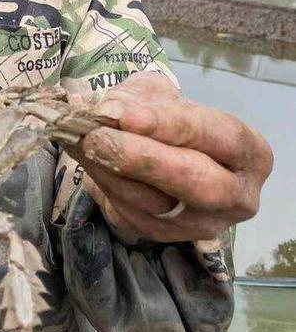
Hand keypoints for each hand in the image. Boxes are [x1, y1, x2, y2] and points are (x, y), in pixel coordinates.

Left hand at [73, 72, 272, 243]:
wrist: (155, 149)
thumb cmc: (167, 117)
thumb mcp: (158, 94)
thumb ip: (138, 98)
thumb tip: (110, 112)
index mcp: (250, 152)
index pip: (216, 136)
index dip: (170, 125)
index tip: (126, 115)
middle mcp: (238, 196)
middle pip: (197, 183)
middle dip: (144, 160)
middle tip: (99, 138)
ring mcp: (203, 224)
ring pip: (158, 205)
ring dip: (112, 173)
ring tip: (81, 142)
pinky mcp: (166, 237)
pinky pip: (133, 215)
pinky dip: (104, 185)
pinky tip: (85, 160)